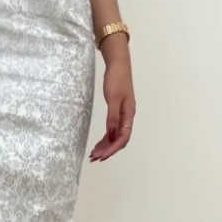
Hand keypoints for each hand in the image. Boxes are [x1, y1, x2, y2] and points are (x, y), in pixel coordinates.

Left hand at [89, 33, 135, 161]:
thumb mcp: (113, 98)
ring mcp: (122, 115)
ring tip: (93, 154)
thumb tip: (111, 136)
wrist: (118, 63)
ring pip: (115, 136)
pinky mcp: (117, 111)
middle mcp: (127, 117)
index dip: (112, 148)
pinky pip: (112, 129)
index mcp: (129, 115)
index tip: (101, 156)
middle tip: (94, 158)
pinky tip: (98, 143)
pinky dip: (105, 138)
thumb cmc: (116, 78)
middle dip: (107, 150)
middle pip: (119, 140)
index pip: (123, 138)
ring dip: (105, 146)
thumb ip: (112, 117)